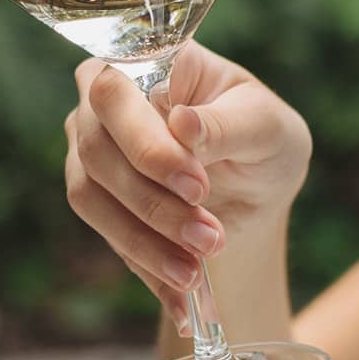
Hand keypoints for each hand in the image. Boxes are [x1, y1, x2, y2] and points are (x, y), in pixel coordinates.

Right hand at [64, 43, 310, 329]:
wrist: (257, 187)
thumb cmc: (261, 136)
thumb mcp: (268, 126)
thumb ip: (229, 124)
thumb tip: (183, 124)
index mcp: (144, 61)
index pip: (114, 90)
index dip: (145, 141)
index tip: (196, 184)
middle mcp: (102, 101)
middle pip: (96, 148)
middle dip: (151, 200)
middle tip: (210, 235)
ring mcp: (90, 149)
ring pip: (90, 196)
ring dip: (144, 240)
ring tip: (196, 271)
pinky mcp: (96, 200)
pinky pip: (106, 237)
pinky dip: (146, 269)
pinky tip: (182, 298)